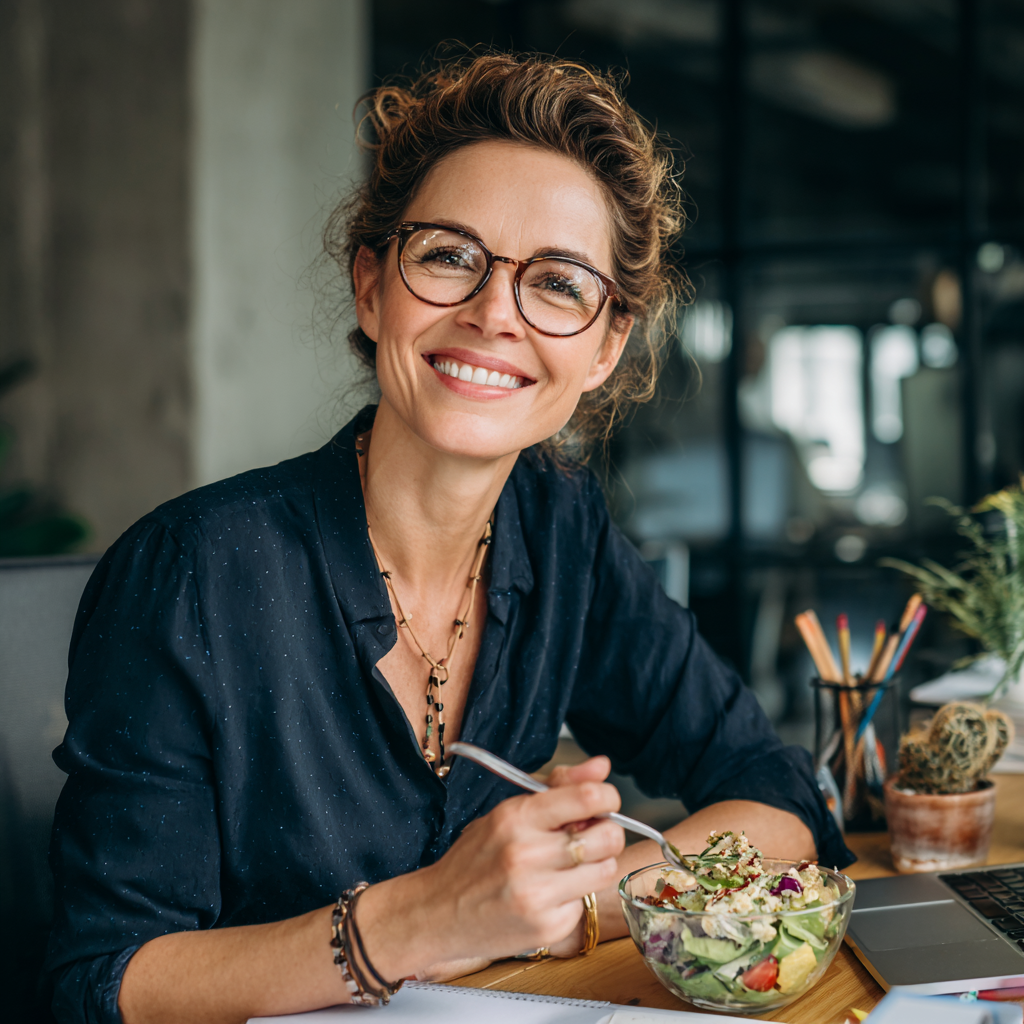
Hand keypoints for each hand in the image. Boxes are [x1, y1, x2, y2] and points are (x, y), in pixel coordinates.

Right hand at [359, 756, 623, 979]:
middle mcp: (526, 854)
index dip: (608, 797)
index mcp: (516, 817)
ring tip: (571, 865)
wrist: (437, 912)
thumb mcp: (508, 813)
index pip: (588, 797)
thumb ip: (559, 787)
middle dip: (606, 833)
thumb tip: (602, 766)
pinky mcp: (546, 928)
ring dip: (596, 865)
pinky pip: (585, 903)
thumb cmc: (474, 858)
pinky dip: (574, 897)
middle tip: (589, 836)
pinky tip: (550, 895)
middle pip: (608, 837)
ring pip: (606, 870)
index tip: (604, 801)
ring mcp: (537, 894)